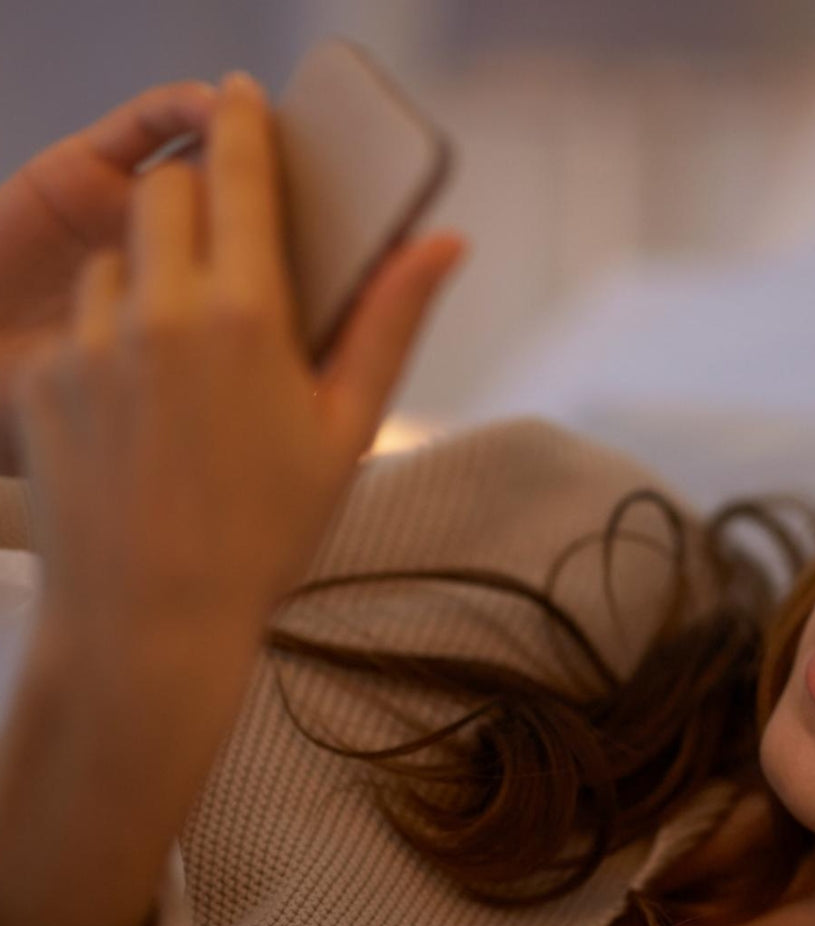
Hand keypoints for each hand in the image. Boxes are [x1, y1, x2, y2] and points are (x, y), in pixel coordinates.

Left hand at [7, 71, 464, 647]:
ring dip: (152, 272)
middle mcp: (160, 312)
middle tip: (227, 252)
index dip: (243, 124)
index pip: (238, 177)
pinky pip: (80, 318)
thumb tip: (443, 243)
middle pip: (165, 196)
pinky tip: (140, 402)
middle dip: (195, 200)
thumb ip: (390, 323)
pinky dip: (112, 331)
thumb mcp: (346, 429)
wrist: (153, 617)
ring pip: (118, 258)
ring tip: (184, 354)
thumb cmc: (268, 531)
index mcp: (246, 318)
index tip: (242, 94)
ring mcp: (92, 343)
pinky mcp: (47, 378)